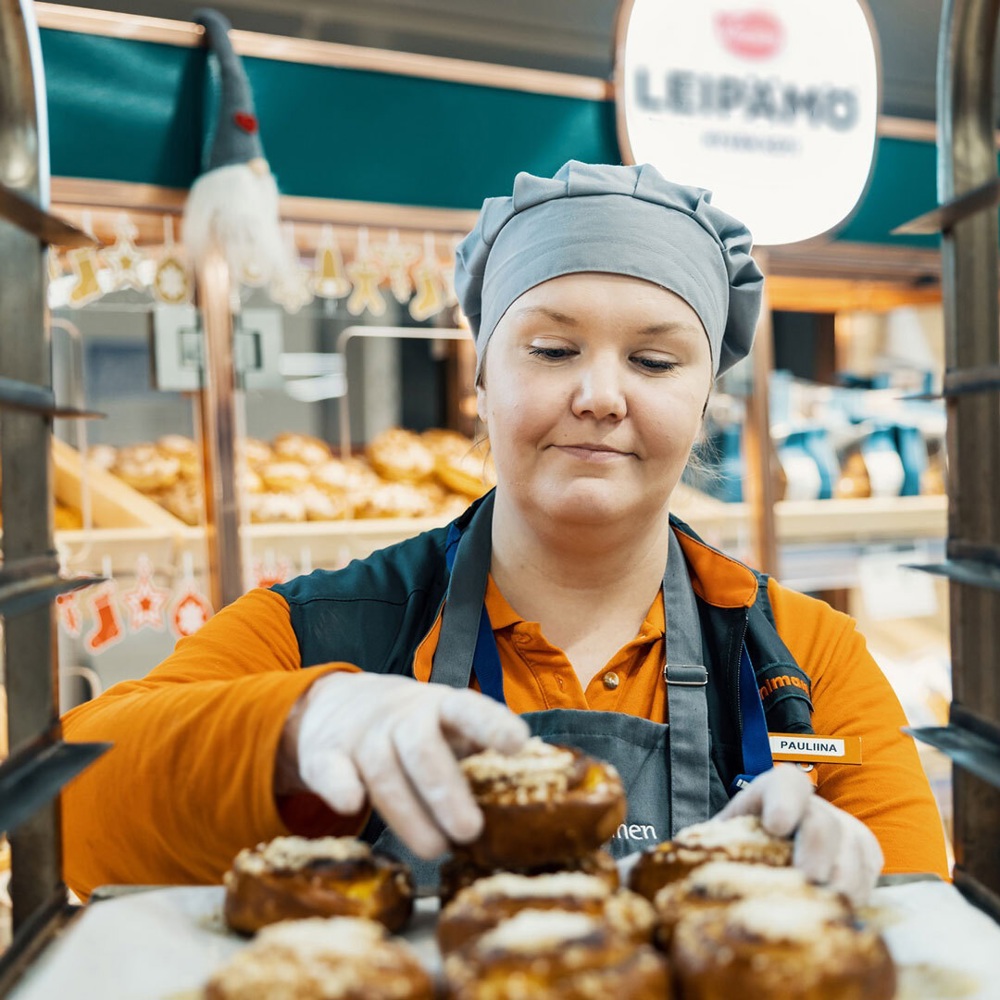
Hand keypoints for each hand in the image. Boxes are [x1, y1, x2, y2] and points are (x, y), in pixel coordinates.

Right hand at [284, 672, 529, 858]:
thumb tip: (528, 797)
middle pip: (422, 746)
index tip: (518, 744)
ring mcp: (362, 735)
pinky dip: (339, 786)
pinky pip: (329, 770)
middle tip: (471, 831)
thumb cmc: (413, 729)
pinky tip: (350, 806)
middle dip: (446, 789)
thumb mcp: (448, 730)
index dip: (492, 725)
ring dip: (408, 812)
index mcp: (441, 707)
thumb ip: (478, 755)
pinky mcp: (325, 754)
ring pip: (383, 769)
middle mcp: (402, 716)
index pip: (468, 709)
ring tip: (435, 849)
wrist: (336, 704)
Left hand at [715, 764, 882, 905]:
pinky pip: (870, 876)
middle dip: (815, 854)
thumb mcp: (717, 844)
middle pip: (824, 823)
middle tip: (804, 883)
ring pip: (853, 853)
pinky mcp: (865, 856)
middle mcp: (814, 806)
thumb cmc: (737, 851)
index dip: (785, 801)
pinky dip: (856, 898)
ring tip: (820, 910)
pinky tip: (837, 914)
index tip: (776, 825)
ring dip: (839, 885)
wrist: (767, 856)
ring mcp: (844, 829)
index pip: (788, 783)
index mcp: (773, 793)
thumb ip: (701, 849)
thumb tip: (657, 866)